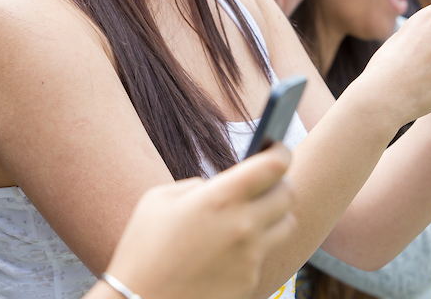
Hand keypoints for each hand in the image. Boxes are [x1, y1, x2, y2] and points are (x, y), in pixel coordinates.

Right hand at [105, 145, 295, 298]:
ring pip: (286, 225)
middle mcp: (244, 226)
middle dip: (279, 183)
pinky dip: (254, 248)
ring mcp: (250, 257)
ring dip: (274, 215)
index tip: (277, 148)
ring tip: (251, 215)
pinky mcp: (249, 282)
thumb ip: (197, 186)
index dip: (280, 151)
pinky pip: (265, 255)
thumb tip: (217, 186)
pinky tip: (229, 250)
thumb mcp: (159, 200)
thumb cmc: (142, 250)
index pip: (274, 165)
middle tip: (265, 183)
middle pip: (288, 193)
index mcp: (221, 198)